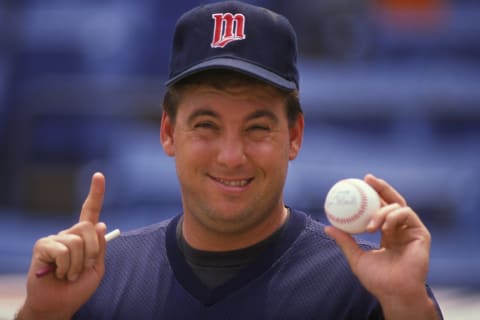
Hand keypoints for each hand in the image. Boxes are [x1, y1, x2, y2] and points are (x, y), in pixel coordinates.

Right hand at [18, 172, 106, 319]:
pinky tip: (58, 273)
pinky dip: (67, 266)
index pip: (90, 211)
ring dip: (79, 264)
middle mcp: (69, 233)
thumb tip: (100, 223)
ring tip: (70, 273)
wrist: (59, 304)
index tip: (99, 175)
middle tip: (84, 268)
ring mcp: (55, 239)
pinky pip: (64, 250)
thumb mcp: (97, 268)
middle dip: (92, 251)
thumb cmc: (78, 287)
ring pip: (77, 241)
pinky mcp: (43, 246)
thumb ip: (100, 248)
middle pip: (88, 227)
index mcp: (84, 237)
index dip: (96, 193)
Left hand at [325, 174, 439, 318]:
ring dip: (382, 211)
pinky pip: (407, 214)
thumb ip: (345, 241)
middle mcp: (400, 229)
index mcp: (387, 233)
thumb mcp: (356, 257)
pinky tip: (384, 227)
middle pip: (392, 200)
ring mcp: (411, 230)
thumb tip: (328, 227)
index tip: (358, 184)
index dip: (371, 194)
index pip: (380, 208)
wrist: (394, 292)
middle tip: (367, 179)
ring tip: (370, 225)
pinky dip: (394, 217)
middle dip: (381, 187)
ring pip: (398, 207)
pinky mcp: (420, 234)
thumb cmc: (377, 279)